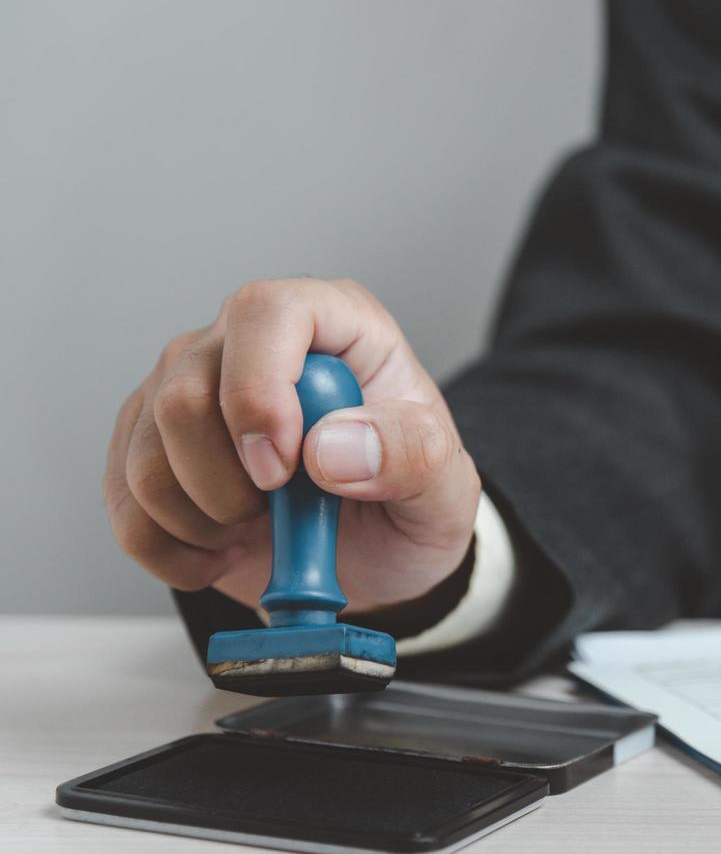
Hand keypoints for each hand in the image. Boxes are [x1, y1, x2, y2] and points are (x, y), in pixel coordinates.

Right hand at [104, 278, 480, 615]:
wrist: (381, 557)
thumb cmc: (410, 498)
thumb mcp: (445, 484)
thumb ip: (412, 455)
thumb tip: (332, 448)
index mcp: (333, 324)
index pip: (265, 313)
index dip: (260, 390)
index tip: (283, 468)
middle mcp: (249, 344)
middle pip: (185, 390)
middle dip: (228, 480)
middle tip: (281, 511)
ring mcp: (190, 389)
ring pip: (146, 453)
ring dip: (201, 519)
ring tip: (260, 529)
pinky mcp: (149, 445)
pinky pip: (124, 502)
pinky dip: (170, 547)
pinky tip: (220, 550)